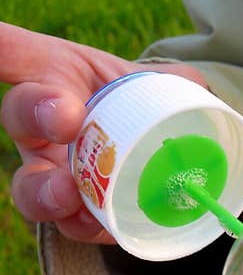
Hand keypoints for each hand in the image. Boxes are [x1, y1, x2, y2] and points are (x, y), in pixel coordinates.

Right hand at [0, 22, 205, 242]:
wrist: (157, 159)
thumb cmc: (146, 112)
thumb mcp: (160, 84)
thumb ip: (173, 82)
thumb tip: (191, 88)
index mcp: (59, 81)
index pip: (16, 52)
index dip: (7, 47)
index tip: (17, 51)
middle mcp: (45, 128)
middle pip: (20, 117)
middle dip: (35, 113)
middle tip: (65, 118)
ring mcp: (54, 175)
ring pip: (31, 185)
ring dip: (43, 190)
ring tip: (66, 193)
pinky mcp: (79, 216)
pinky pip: (74, 226)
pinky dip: (84, 227)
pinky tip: (100, 226)